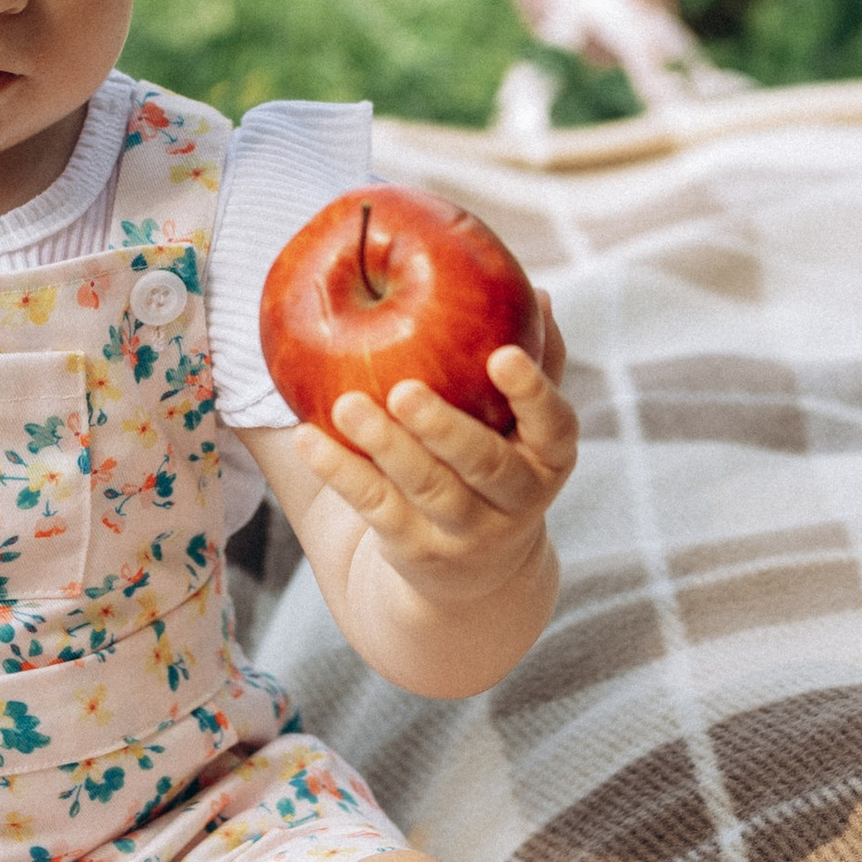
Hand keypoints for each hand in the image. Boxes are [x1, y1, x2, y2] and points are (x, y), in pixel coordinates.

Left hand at [300, 297, 576, 611]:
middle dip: (444, 427)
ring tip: (346, 405)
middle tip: (404, 390)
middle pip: (483, 464)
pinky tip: (307, 439)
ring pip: (427, 487)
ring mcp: (466, 530)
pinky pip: (375, 507)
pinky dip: (341, 472)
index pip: (554, 425)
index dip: (532, 392)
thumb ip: (536, 360)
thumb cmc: (496, 459)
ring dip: (385, 446)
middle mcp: (517, 500)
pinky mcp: (416, 548)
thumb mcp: (524, 423)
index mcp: (549, 457)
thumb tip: (535, 290)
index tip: (501, 355)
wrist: (474, 571)